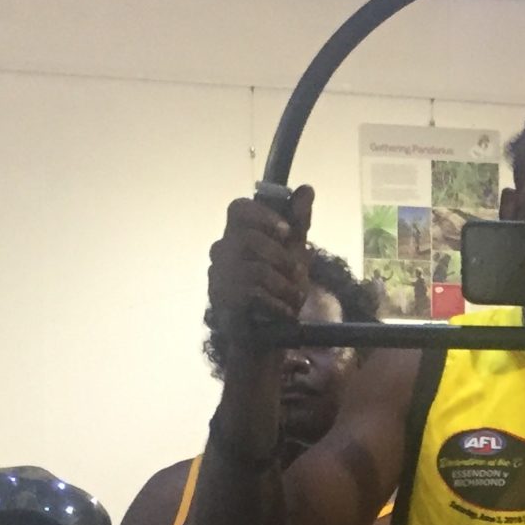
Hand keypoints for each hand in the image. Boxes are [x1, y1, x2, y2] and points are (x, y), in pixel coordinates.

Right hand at [206, 186, 316, 362]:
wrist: (272, 335)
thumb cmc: (280, 291)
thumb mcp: (296, 255)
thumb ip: (298, 224)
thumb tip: (306, 189)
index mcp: (238, 235)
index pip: (238, 208)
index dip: (263, 215)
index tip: (287, 232)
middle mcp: (222, 251)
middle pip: (248, 238)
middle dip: (282, 258)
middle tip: (298, 275)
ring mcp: (218, 277)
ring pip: (254, 269)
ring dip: (284, 286)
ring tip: (293, 299)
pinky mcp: (221, 302)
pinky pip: (252, 294)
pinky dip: (277, 304)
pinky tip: (285, 313)